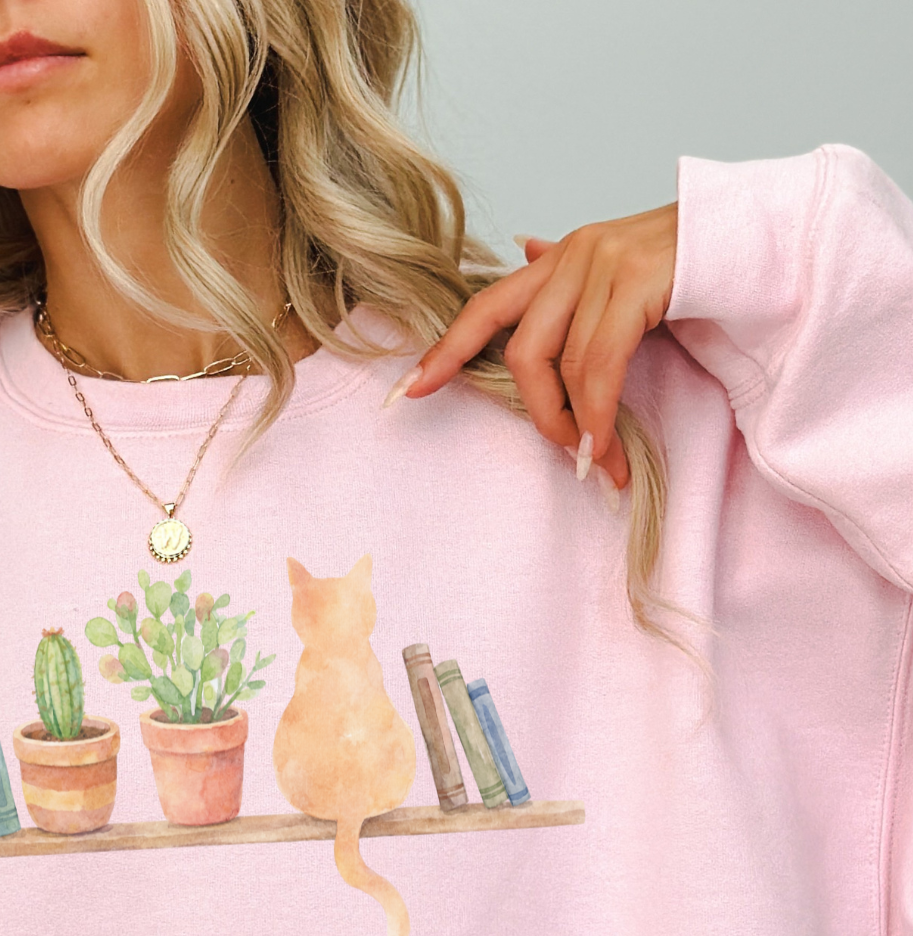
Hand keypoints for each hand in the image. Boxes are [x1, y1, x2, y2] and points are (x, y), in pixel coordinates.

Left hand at [387, 203, 677, 488]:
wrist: (757, 241)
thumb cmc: (689, 270)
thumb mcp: (617, 274)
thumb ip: (569, 279)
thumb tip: (520, 249)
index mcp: (559, 258)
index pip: (485, 306)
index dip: (446, 350)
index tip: (409, 392)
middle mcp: (573, 254)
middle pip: (521, 350)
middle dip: (537, 413)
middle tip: (568, 454)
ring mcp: (603, 263)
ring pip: (563, 364)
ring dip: (578, 425)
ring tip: (598, 462)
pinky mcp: (637, 281)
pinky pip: (601, 364)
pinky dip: (599, 412)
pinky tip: (606, 445)